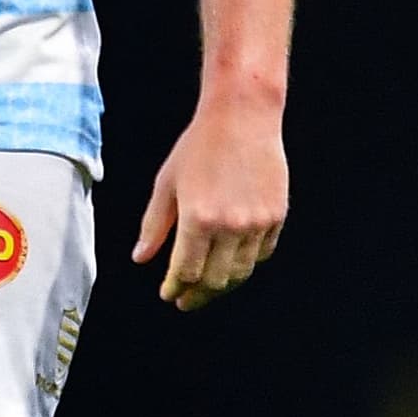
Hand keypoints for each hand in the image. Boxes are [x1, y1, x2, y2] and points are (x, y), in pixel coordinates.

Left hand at [132, 99, 286, 310]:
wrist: (243, 116)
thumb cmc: (199, 146)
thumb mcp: (167, 183)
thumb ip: (154, 224)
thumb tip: (141, 258)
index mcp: (198, 219)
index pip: (186, 272)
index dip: (175, 288)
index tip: (169, 294)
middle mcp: (230, 226)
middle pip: (215, 281)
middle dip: (198, 295)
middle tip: (186, 300)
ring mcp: (257, 223)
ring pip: (240, 272)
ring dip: (222, 284)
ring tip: (208, 286)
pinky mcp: (276, 216)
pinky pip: (261, 253)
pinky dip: (245, 263)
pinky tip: (232, 262)